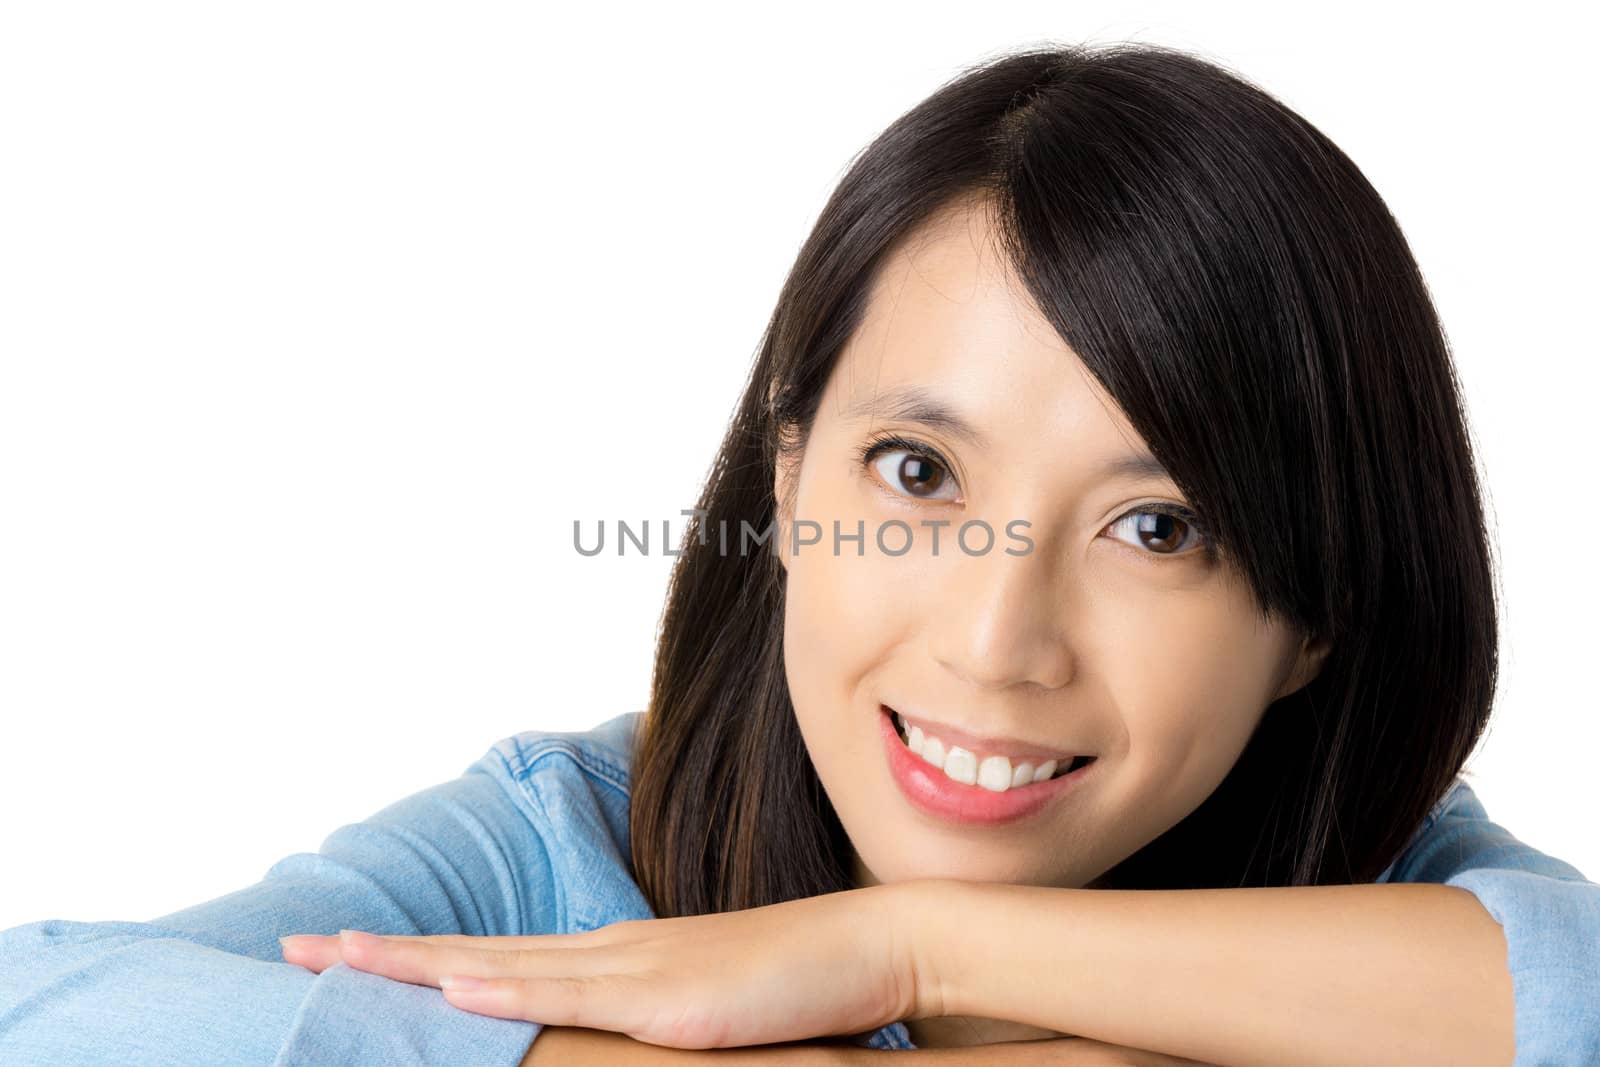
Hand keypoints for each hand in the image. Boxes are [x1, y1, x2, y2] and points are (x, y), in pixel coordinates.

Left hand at [278, 882, 931, 1050]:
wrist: (866, 946)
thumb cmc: (792, 983)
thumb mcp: (705, 1012)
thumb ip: (651, 1022)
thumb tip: (612, 1037)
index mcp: (613, 957)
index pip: (498, 957)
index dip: (419, 958)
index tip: (348, 955)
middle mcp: (608, 952)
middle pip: (475, 953)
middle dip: (382, 955)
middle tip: (294, 947)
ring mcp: (633, 969)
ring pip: (502, 966)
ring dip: (413, 964)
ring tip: (336, 962)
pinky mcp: (666, 1000)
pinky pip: (571, 996)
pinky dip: (503, 989)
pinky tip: (451, 987)